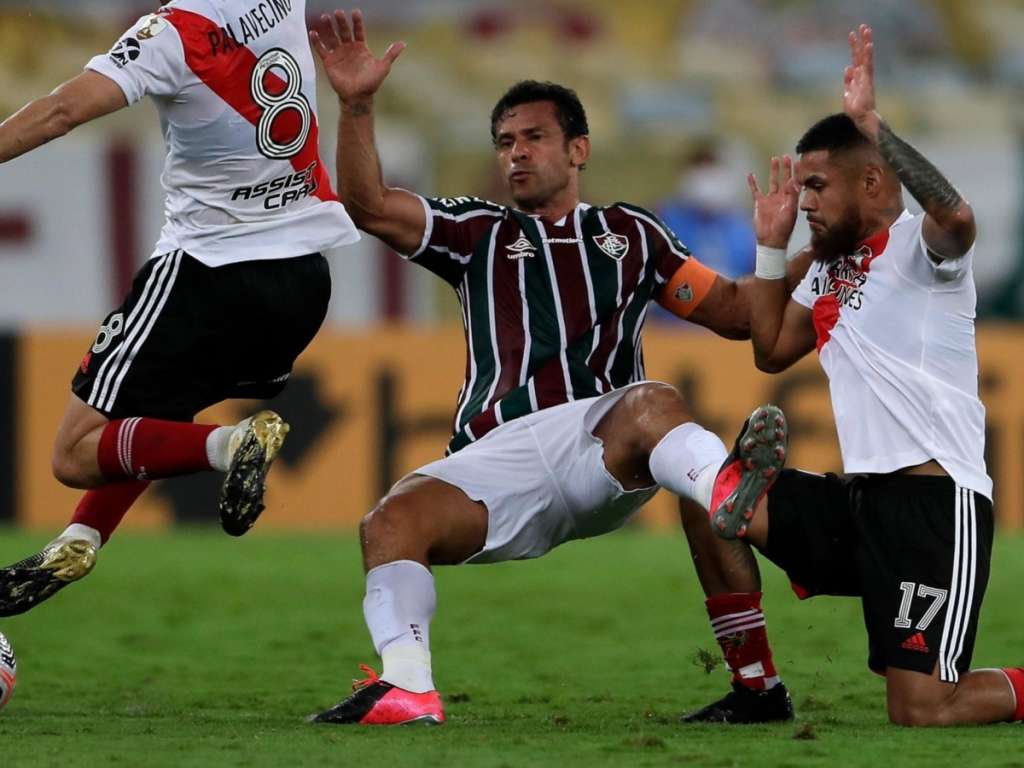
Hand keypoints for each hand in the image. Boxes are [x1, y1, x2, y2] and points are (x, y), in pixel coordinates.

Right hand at [309, 9, 404, 104]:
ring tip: (325, 17)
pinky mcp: (329, 61)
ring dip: (328, 28)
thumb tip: (403, 44)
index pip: (358, 30)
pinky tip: (313, 32)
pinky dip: (317, 41)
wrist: (358, 97)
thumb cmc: (371, 83)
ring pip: (332, 37)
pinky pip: (321, 49)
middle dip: (341, 22)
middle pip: (344, 31)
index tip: (355, 12)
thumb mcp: (383, 67)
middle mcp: (349, 48)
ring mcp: (338, 53)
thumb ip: (391, 54)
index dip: (357, 22)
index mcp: (361, 47)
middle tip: (338, 12)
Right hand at [747, 155, 799, 248]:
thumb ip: (792, 196)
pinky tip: (750, 175)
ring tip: (774, 159)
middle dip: (785, 168)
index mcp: (791, 199)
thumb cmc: (783, 228)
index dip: (796, 172)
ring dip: (773, 171)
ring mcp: (770, 199)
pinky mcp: (760, 203)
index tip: (798, 161)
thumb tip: (793, 181)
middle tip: (785, 156)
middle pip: (784, 178)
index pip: (794, 182)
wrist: (771, 240)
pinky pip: (756, 190)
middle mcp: (781, 197)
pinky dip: (753, 183)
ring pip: (772, 181)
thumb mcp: (790, 211)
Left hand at [843, 24, 880, 138]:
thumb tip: (848, 67)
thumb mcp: (847, 93)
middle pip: (862, 54)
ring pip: (866, 56)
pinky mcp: (867, 81)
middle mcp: (863, 74)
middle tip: (863, 26)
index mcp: (858, 76)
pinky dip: (868, 55)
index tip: (852, 35)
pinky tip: (869, 45)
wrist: (860, 118)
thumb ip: (848, 81)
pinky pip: (868, 65)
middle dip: (861, 40)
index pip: (856, 58)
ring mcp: (866, 76)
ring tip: (866, 30)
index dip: (854, 47)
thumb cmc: (855, 108)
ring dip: (866, 43)